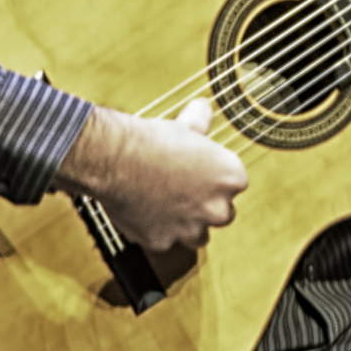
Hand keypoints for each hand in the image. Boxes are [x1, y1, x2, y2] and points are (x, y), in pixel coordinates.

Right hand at [55, 97, 247, 252]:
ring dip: (187, 227)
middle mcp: (219, 207)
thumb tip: (203, 108)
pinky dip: (156, 232)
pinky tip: (144, 215)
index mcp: (232, 178)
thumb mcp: (185, 125)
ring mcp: (191, 228)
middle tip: (185, 194)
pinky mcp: (163, 241)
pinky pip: (164, 242)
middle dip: (206, 206)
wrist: (116, 159)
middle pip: (222, 214)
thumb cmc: (151, 141)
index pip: (234, 185)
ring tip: (168, 210)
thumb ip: (200, 121)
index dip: (215, 181)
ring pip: (199, 236)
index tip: (200, 175)